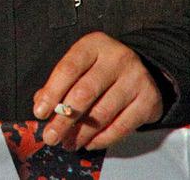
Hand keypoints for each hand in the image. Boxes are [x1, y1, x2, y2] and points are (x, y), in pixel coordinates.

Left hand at [32, 32, 164, 150]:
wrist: (144, 70)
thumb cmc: (102, 69)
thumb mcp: (81, 66)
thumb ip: (61, 84)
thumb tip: (42, 106)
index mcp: (94, 44)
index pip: (68, 69)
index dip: (52, 92)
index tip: (39, 113)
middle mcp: (117, 58)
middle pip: (85, 92)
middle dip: (64, 119)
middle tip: (51, 136)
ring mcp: (136, 79)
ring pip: (103, 112)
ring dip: (82, 133)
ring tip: (68, 144)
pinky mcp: (149, 100)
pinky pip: (122, 126)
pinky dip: (103, 139)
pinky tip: (89, 144)